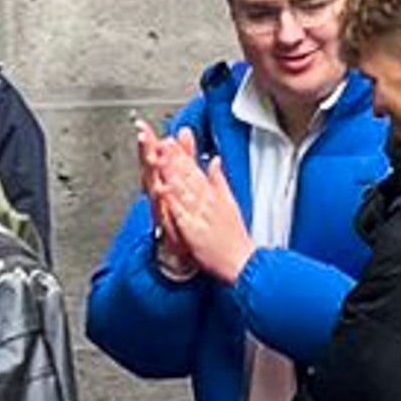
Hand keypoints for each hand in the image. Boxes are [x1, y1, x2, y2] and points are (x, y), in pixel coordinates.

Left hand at [144, 127, 255, 285]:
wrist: (241, 260)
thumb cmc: (234, 236)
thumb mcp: (230, 202)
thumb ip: (219, 180)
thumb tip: (215, 160)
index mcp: (213, 194)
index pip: (195, 170)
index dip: (181, 154)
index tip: (171, 140)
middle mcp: (206, 201)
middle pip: (188, 176)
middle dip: (174, 158)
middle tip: (162, 141)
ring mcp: (199, 215)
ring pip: (183, 190)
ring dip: (171, 174)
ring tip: (159, 158)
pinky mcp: (193, 230)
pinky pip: (180, 214)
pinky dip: (171, 201)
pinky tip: (162, 191)